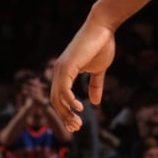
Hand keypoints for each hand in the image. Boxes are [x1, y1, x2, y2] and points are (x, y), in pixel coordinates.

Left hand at [48, 17, 116, 134]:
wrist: (103, 28)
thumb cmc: (101, 45)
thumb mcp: (99, 70)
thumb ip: (95, 86)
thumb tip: (95, 103)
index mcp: (64, 72)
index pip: (59, 98)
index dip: (67, 112)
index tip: (77, 124)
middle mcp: (58, 71)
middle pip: (55, 101)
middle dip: (65, 117)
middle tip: (77, 128)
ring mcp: (60, 69)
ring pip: (57, 98)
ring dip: (67, 113)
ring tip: (78, 123)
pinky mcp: (66, 67)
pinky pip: (63, 89)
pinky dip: (69, 101)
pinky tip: (79, 108)